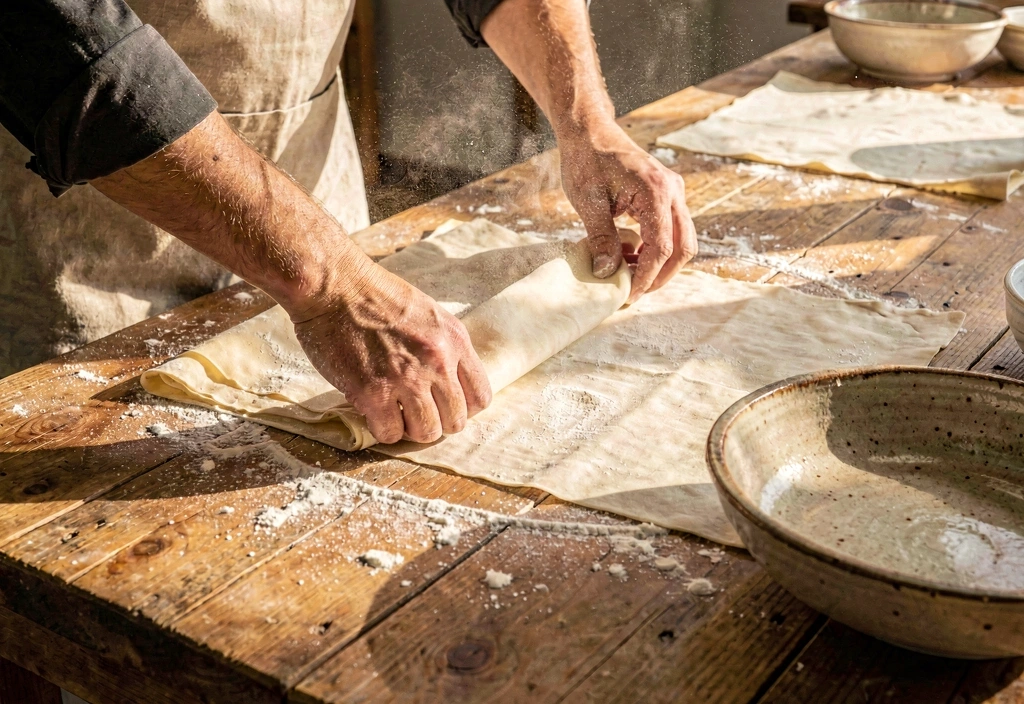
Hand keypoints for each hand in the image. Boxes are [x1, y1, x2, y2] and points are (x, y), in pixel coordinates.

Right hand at [292, 265, 491, 443]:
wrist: (336, 285)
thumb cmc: (377, 295)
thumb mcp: (429, 315)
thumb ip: (444, 348)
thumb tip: (449, 383)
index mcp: (455, 340)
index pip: (481, 397)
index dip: (462, 408)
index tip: (442, 404)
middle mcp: (437, 361)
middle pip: (456, 421)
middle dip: (437, 422)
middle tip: (415, 412)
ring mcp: (406, 378)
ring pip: (427, 433)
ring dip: (410, 429)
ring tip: (395, 413)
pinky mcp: (373, 391)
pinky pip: (390, 433)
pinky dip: (382, 429)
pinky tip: (373, 411)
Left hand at [560, 121, 696, 302]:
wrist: (590, 131)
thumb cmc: (586, 160)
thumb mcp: (588, 202)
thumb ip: (601, 239)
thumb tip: (607, 273)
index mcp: (656, 191)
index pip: (662, 247)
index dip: (647, 276)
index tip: (629, 294)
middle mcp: (673, 190)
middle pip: (683, 247)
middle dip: (662, 275)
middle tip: (635, 292)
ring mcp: (673, 191)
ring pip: (682, 239)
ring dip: (661, 263)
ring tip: (631, 275)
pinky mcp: (667, 194)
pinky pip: (672, 228)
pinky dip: (657, 248)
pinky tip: (632, 255)